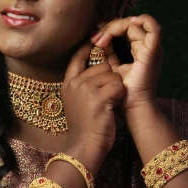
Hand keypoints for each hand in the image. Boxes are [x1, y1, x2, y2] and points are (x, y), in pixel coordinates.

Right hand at [61, 41, 125, 162]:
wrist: (84, 146)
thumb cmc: (85, 126)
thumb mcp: (77, 101)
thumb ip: (83, 84)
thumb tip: (100, 67)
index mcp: (68, 83)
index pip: (78, 57)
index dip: (88, 48)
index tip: (95, 42)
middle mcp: (75, 83)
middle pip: (103, 66)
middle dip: (110, 79)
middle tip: (106, 98)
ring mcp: (85, 89)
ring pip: (113, 75)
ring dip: (116, 89)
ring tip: (108, 105)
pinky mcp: (98, 97)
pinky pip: (118, 86)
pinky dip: (120, 96)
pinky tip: (112, 108)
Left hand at [90, 14, 162, 109]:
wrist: (133, 108)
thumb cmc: (122, 94)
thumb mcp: (111, 69)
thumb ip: (107, 54)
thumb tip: (96, 40)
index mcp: (138, 50)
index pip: (123, 30)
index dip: (108, 30)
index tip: (93, 39)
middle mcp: (147, 47)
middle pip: (128, 24)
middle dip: (108, 28)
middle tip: (94, 39)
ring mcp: (152, 48)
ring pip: (134, 23)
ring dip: (115, 27)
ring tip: (101, 39)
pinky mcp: (154, 50)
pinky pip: (153, 27)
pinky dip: (141, 20)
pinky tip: (124, 24)